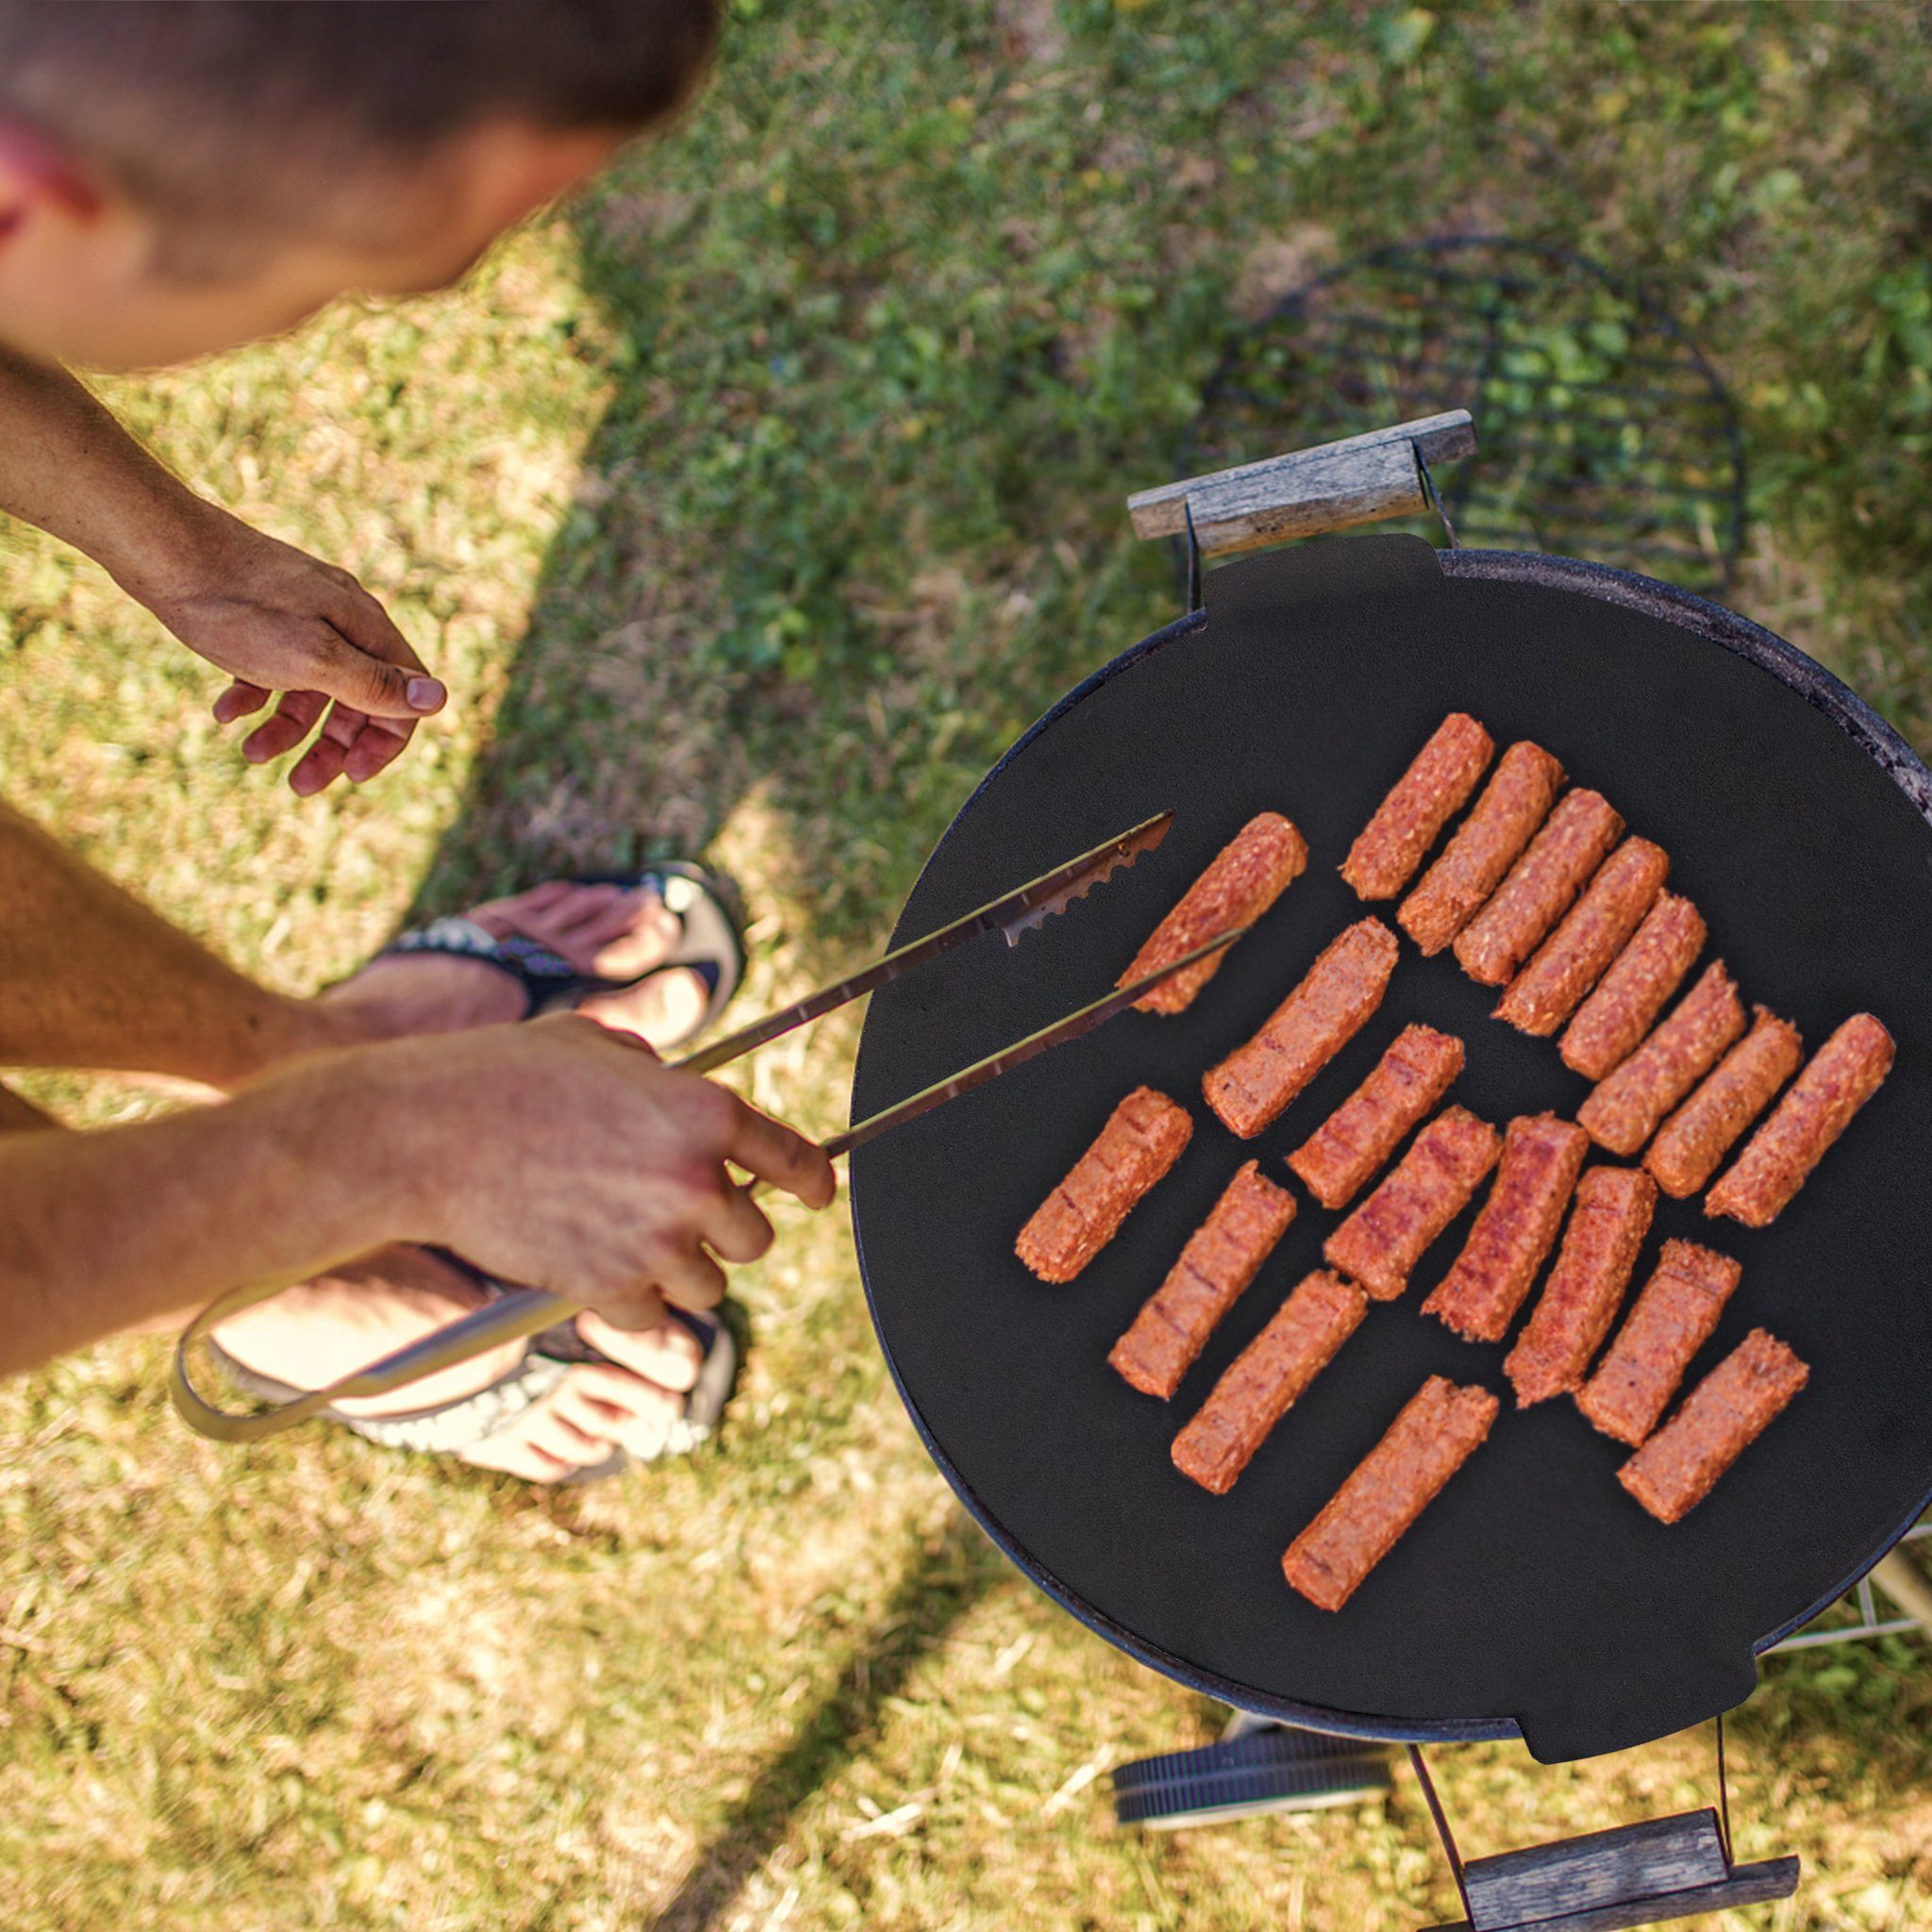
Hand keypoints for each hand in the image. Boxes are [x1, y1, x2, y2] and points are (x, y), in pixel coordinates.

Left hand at [134, 508, 446, 794]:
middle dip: (333, 748)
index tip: (353, 775)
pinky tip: (225, 712)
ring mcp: (302, 617)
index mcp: (365, 630)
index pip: (403, 697)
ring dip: (288, 730)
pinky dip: (254, 697)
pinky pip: (272, 669)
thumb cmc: (239, 607)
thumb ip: (375, 683)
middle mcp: (343, 621)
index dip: (385, 742)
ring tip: (250, 754)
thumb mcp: (312, 659)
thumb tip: (440, 700)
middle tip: (300, 786)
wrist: (162, 548)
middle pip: (358, 699)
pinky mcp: (262, 616)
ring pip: (312, 689)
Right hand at [361, 1015, 837, 1328]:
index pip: (793, 1160)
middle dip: (723, 1230)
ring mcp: (656, 1242)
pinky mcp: (610, 1289)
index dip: (813, 1181)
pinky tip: (595, 1266)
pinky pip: (653, 1316)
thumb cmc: (505, 1075)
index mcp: (706, 1112)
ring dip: (678, 1269)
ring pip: (708, 1284)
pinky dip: (632, 1301)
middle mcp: (695, 1181)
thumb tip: (674, 1094)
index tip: (818, 1194)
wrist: (429, 1134)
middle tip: (678, 1216)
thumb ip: (656, 1077)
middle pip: (754, 1238)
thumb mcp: (599, 1047)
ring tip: (626, 1238)